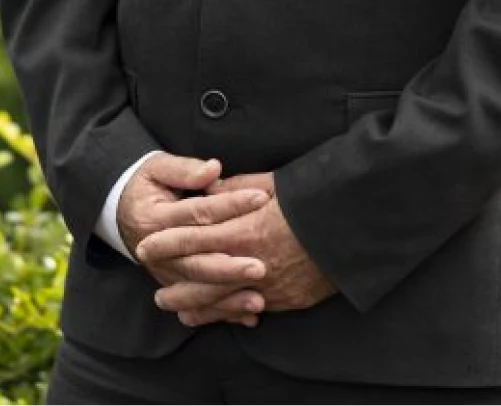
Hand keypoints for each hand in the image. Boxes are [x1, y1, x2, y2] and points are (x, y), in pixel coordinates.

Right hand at [118, 153, 269, 326]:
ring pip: (197, 289)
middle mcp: (158, 252)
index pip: (199, 212)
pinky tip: (247, 317)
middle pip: (197, 262)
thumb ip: (185, 170)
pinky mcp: (171, 284)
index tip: (260, 198)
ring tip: (259, 300)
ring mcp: (164, 272)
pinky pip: (196, 303)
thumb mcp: (157, 167)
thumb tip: (214, 169)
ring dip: (228, 298)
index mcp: (155, 219)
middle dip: (230, 267)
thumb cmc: (145, 183)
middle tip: (262, 267)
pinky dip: (221, 312)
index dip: (231, 205)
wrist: (120, 208)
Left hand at [137, 171, 335, 325]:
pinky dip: (228, 314)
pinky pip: (250, 309)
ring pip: (223, 301)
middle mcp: (253, 261)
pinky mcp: (288, 299)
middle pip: (203, 277)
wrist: (355, 226)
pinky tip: (215, 318)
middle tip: (155, 294)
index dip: (168, 242)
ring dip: (195, 306)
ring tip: (176, 310)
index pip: (196, 236)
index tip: (145, 246)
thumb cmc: (314, 197)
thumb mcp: (273, 183)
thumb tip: (209, 188)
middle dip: (176, 286)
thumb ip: (236, 188)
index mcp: (246, 228)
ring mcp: (270, 284)